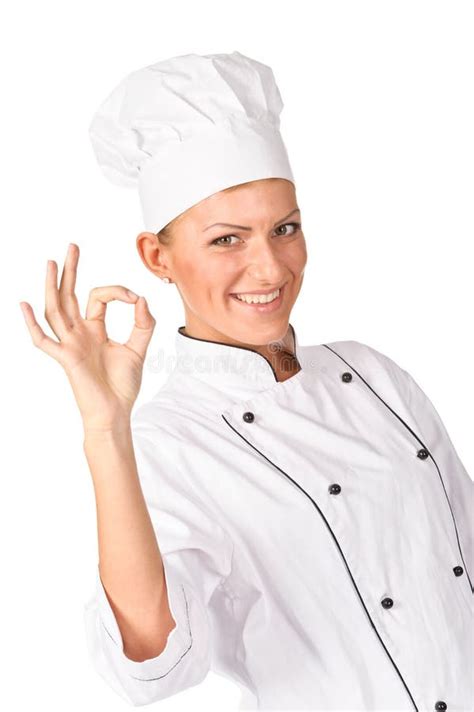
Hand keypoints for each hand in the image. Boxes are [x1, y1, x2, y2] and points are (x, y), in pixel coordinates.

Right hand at [19, 243, 155, 430]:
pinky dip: (32, 324)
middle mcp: (79, 333)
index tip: (135, 298)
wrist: (116, 412)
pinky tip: (24, 305)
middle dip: (70, 271)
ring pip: (55, 310)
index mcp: (95, 329)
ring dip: (52, 286)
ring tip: (51, 263)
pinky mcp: (66, 359)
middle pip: (69, 295)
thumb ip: (144, 324)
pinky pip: (44, 340)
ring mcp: (70, 344)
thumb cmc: (123, 385)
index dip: (117, 291)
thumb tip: (141, 299)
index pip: (99, 297)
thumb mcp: (139, 349)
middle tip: (71, 247)